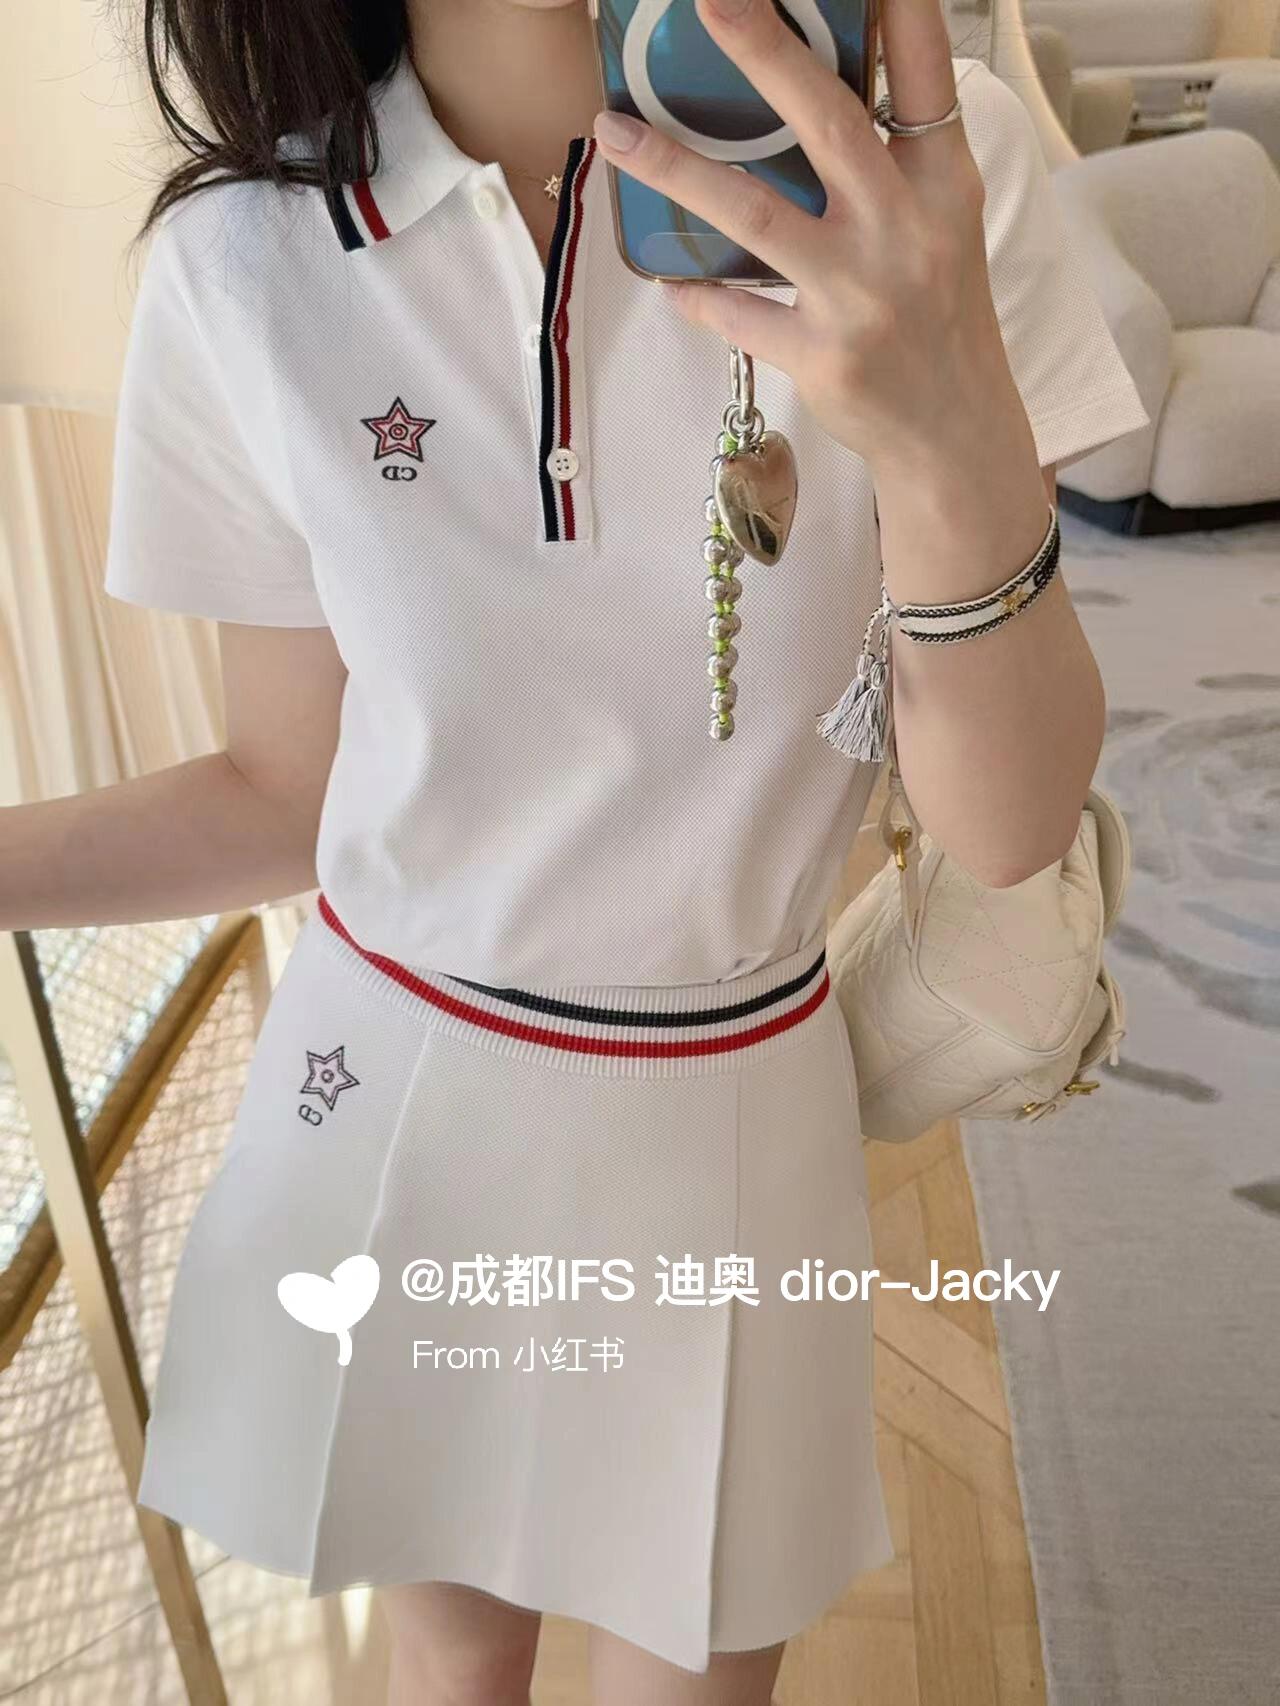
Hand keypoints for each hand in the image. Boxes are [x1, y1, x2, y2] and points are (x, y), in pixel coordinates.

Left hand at [591, 0, 1036, 482]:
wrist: (953, 432)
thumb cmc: (937, 317)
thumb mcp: (940, 226)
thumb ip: (892, 161)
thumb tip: (809, 89)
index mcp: (943, 184)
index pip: (924, 74)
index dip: (898, 9)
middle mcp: (905, 230)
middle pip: (828, 122)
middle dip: (766, 52)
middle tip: (710, 0)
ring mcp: (862, 295)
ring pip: (756, 215)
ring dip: (676, 168)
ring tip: (613, 131)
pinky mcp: (823, 354)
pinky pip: (738, 313)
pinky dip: (697, 293)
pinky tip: (666, 276)